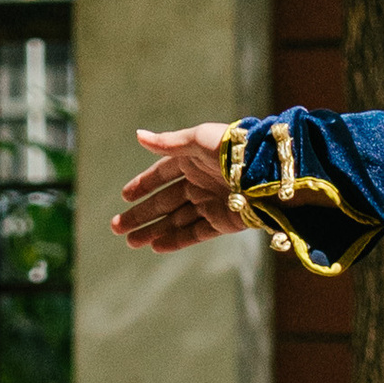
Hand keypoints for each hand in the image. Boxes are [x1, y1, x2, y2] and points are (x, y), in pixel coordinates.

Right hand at [113, 124, 245, 250]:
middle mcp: (200, 184)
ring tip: (131, 242)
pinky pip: (195, 233)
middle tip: (117, 228)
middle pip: (165, 202)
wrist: (266, 170)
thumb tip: (138, 136)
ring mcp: (211, 204)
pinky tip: (157, 247)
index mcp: (193, 161)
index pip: (162, 174)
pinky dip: (176, 240)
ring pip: (176, 221)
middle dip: (141, 215)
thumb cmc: (232, 148)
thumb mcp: (197, 140)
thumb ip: (168, 143)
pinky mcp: (223, 222)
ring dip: (154, 231)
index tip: (125, 196)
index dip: (144, 184)